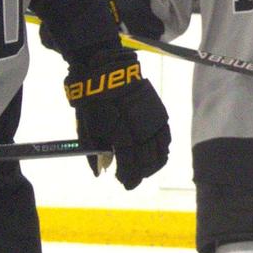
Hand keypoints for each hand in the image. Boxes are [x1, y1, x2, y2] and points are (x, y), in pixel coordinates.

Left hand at [66, 47, 169, 188]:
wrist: (107, 69)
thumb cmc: (92, 99)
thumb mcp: (87, 127)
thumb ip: (94, 152)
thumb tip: (99, 171)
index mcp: (122, 137)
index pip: (130, 167)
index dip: (128, 179)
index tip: (124, 183)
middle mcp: (141, 132)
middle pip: (147, 163)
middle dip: (140, 174)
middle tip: (132, 179)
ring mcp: (152, 122)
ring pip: (160, 153)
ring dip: (153, 166)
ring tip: (144, 169)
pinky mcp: (158, 113)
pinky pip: (166, 137)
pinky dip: (162, 150)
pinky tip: (156, 153)